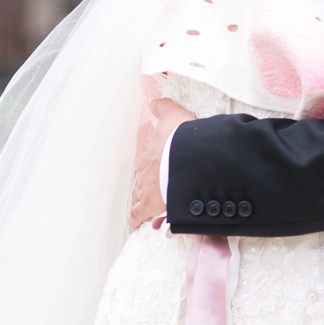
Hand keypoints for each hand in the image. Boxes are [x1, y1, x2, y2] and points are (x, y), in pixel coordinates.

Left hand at [129, 98, 194, 228]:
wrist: (186, 157)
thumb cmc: (183, 136)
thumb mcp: (174, 115)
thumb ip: (164, 108)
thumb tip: (154, 101)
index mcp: (152, 150)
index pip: (150, 158)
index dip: (156, 163)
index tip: (161, 167)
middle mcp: (145, 168)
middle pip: (143, 176)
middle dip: (149, 182)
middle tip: (159, 187)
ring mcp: (145, 186)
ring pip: (139, 194)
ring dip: (144, 198)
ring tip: (151, 204)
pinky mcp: (148, 204)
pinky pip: (137, 214)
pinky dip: (137, 218)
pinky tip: (137, 222)